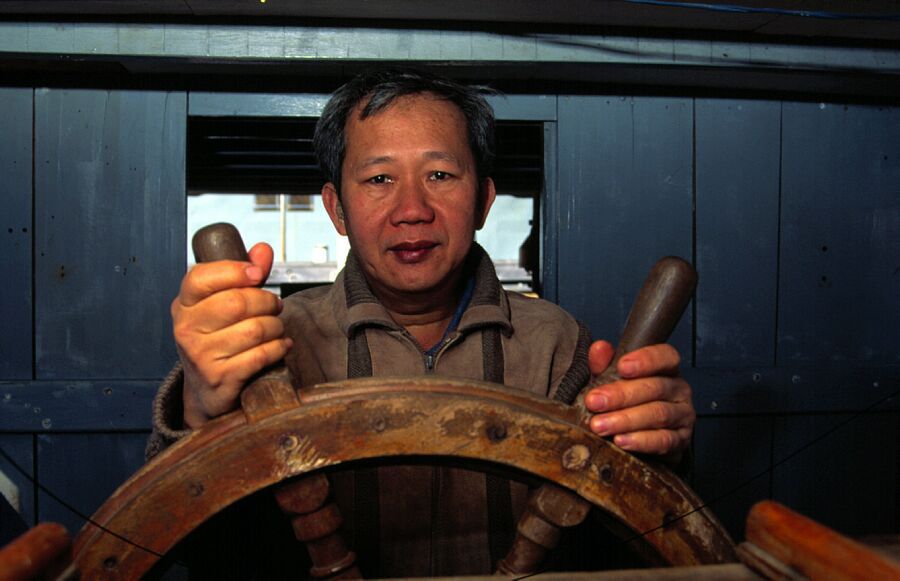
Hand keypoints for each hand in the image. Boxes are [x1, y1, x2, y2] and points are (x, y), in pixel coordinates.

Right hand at [172, 242, 292, 428]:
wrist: (207, 389)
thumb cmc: (217, 339)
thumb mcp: (222, 304)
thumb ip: (244, 274)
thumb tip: (263, 250)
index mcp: (184, 304)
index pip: (201, 277)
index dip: (235, 271)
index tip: (256, 274)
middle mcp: (186, 329)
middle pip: (237, 302)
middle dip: (267, 301)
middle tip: (275, 306)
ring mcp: (201, 355)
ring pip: (254, 329)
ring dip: (275, 326)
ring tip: (276, 328)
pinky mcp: (220, 377)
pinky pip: (261, 355)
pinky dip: (278, 348)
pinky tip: (281, 345)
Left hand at [582, 341, 694, 464]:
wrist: (645, 441)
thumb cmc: (629, 403)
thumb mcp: (614, 381)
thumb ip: (606, 365)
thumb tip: (599, 348)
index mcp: (666, 369)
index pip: (665, 356)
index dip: (646, 360)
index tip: (622, 366)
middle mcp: (678, 389)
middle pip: (655, 387)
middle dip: (621, 395)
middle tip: (594, 402)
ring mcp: (683, 415)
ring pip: (658, 414)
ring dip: (625, 420)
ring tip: (600, 425)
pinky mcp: (681, 440)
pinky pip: (664, 440)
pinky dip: (641, 441)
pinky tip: (621, 441)